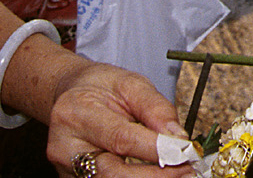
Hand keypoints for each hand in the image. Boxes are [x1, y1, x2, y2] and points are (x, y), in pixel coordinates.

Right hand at [45, 60, 193, 176]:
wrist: (71, 94)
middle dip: (155, 175)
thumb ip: (155, 108)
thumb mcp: (130, 83)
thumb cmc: (100, 87)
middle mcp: (65, 146)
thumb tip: (177, 137)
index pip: (120, 138)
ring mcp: (67, 168)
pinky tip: (159, 174)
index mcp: (76, 113)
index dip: (155, 148)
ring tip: (179, 172)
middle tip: (187, 168)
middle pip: (112, 173)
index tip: (184, 150)